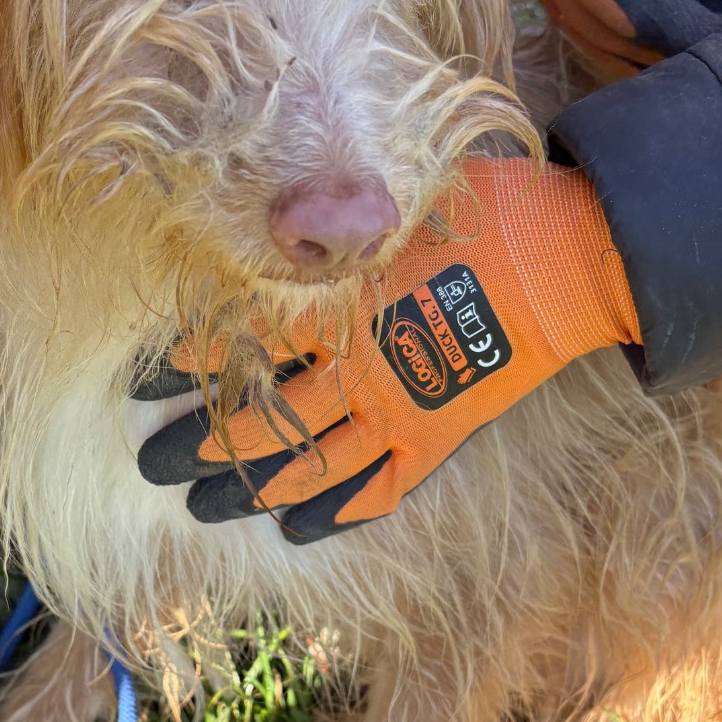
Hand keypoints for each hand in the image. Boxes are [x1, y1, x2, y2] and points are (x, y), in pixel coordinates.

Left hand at [137, 159, 639, 542]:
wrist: (573, 260)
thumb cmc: (488, 212)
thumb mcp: (403, 193)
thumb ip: (340, 213)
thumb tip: (282, 194)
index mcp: (343, 304)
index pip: (246, 340)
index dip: (194, 360)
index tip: (149, 375)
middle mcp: (359, 368)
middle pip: (261, 416)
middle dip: (199, 443)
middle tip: (151, 460)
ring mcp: (400, 411)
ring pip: (308, 465)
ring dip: (249, 487)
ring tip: (198, 506)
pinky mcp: (439, 437)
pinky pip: (380, 489)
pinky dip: (337, 512)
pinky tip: (296, 528)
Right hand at [520, 0, 721, 71]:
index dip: (653, 18)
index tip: (708, 38)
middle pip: (590, 18)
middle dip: (650, 44)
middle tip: (713, 57)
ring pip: (585, 34)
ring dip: (637, 55)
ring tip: (693, 61)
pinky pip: (584, 32)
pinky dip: (623, 50)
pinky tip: (662, 54)